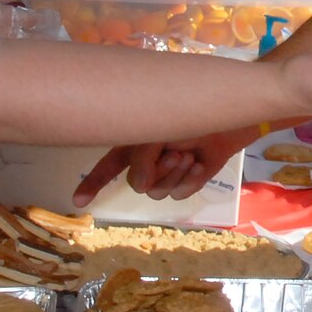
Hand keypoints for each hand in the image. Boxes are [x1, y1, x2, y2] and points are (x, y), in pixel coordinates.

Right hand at [74, 128, 258, 203]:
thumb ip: (142, 156)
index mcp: (134, 141)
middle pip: (138, 183)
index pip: (107, 166)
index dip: (93, 183)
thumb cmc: (193, 110)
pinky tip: (200, 164)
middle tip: (175, 151)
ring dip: (174, 174)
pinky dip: (190, 181)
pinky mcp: (191, 180)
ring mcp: (170, 171)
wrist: (234, 113)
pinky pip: (180, 194)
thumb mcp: (158, 128)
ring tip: (189, 154)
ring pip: (158, 192)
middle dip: (157, 170)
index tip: (78, 201)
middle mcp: (149, 159)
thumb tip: (141, 186)